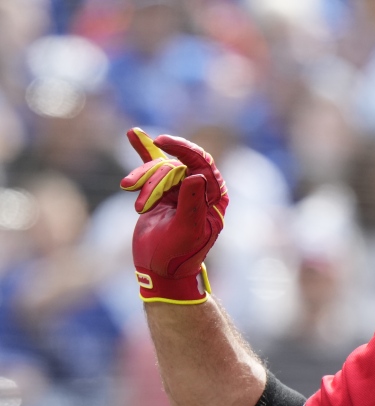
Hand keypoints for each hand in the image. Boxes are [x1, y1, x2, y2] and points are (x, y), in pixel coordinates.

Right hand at [120, 128, 228, 303]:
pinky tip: (132, 134)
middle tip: (133, 192)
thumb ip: (191, 203)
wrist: (160, 269)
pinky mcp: (161, 191)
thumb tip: (197, 175)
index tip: (162, 142)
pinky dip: (143, 151)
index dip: (184, 149)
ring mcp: (180, 188)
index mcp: (214, 196)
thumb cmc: (179, 254)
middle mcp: (200, 189)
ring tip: (127, 189)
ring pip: (159, 169)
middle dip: (153, 177)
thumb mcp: (187, 231)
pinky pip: (153, 166)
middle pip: (175, 166)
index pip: (202, 163)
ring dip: (142, 179)